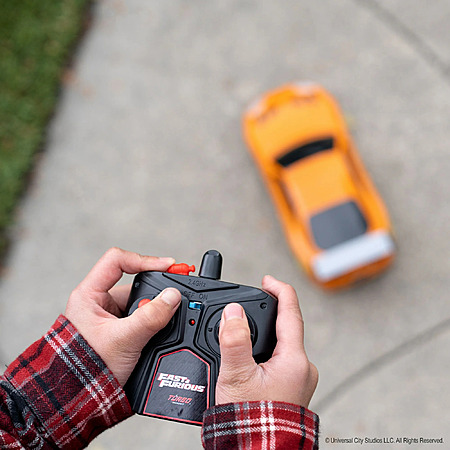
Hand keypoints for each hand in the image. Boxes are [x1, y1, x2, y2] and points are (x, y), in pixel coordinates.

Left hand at [65, 247, 181, 386]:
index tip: (168, 266)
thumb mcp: (124, 340)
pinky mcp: (118, 329)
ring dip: (153, 311)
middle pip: (134, 283)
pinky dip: (152, 322)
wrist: (81, 400)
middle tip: (173, 301)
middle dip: (154, 294)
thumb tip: (173, 297)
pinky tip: (158, 332)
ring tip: (162, 324)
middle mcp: (99, 302)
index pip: (118, 261)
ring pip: (140, 302)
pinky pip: (140, 317)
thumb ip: (150, 316)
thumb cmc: (88, 370)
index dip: (144, 260)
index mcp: (89, 295)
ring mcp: (108, 316)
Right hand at [216, 275, 317, 406]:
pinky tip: (249, 356)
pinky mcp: (292, 387)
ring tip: (242, 332)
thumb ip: (234, 339)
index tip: (267, 280)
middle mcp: (303, 367)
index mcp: (295, 360)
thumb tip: (233, 311)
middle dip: (266, 314)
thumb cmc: (251, 421)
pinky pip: (280, 358)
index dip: (279, 290)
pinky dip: (265, 350)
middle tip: (247, 306)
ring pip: (281, 344)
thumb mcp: (236, 376)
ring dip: (264, 333)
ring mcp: (299, 378)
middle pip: (286, 327)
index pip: (291, 312)